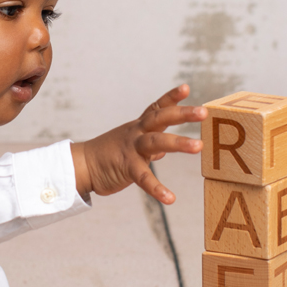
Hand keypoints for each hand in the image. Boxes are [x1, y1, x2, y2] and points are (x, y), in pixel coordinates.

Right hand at [70, 84, 205, 205]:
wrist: (82, 166)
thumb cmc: (109, 155)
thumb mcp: (131, 144)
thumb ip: (149, 145)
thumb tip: (164, 151)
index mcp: (139, 127)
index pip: (157, 108)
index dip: (171, 97)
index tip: (186, 88)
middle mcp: (137, 133)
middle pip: (160, 118)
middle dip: (182, 114)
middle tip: (203, 112)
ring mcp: (131, 149)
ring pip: (156, 142)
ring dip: (178, 143)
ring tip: (199, 146)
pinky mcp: (126, 168)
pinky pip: (143, 178)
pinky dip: (157, 188)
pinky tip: (170, 198)